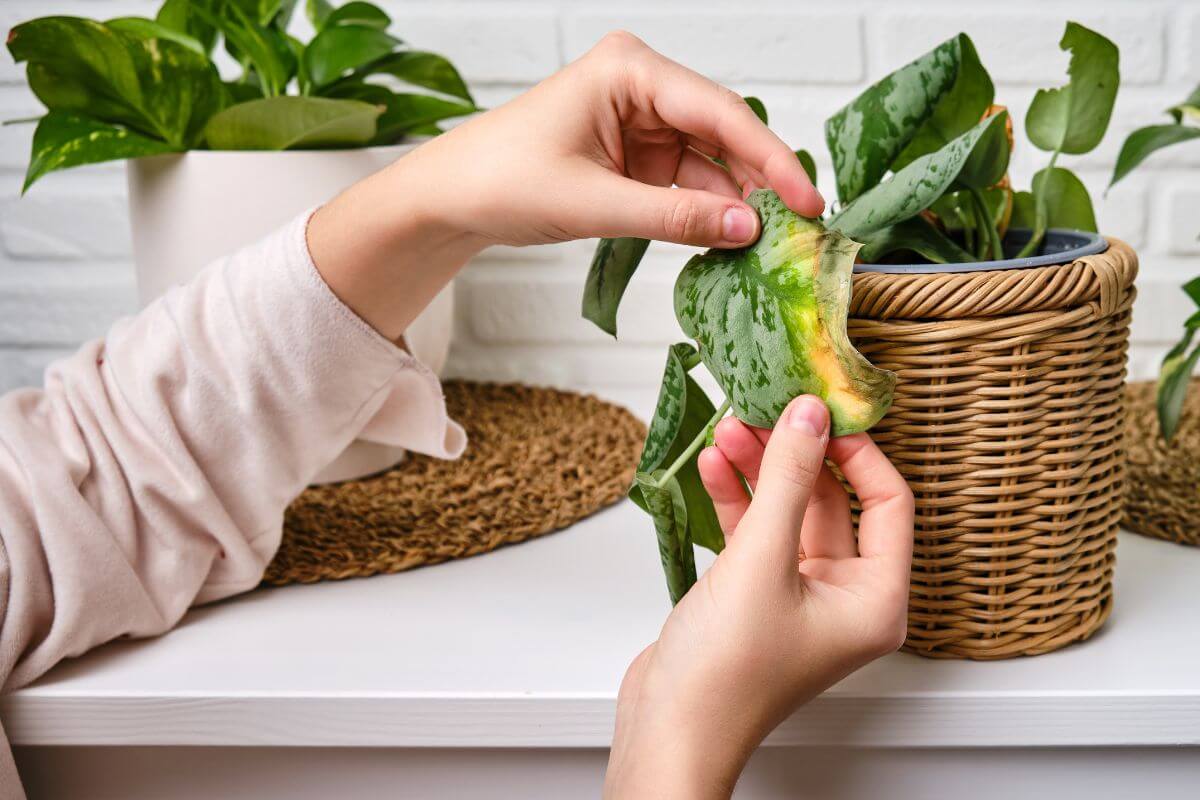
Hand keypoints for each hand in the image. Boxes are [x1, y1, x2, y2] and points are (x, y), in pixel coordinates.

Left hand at [306, 31, 822, 340]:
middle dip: (759, 182)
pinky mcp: (635, 152)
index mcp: (629, 69)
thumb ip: (675, 216)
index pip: (719, 112)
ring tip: (772, 245)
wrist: (451, 197)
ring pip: (709, 161)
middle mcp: (642, 84)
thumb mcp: (593, 204)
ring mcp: (641, 119)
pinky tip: (731, 239)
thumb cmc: (502, 180)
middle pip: (722, 133)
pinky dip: (706, 210)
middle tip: (801, 230)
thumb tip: (748, 229)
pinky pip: (686, 180)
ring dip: (736, 202)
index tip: (807, 200)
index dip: (770, 159)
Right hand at [604, 396, 912, 798]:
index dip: (857, 451)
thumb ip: (787, 480)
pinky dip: (736, 498)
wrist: (670, 728)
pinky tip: (713, 467)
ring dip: (758, 470)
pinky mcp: (757, 595)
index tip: (821, 412)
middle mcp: (845, 597)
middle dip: (794, 455)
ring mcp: (799, 596)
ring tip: (729, 430)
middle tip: (763, 412)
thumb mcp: (761, 560)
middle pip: (832, 501)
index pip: (888, 502)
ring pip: (788, 512)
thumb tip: (808, 416)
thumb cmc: (727, 674)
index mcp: (875, 599)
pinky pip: (757, 532)